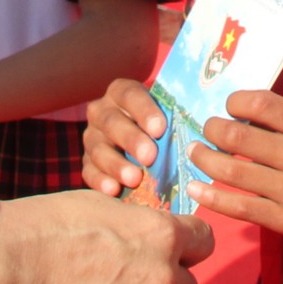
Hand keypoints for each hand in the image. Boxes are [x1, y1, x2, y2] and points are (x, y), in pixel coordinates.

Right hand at [82, 78, 165, 195]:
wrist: (139, 143)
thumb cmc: (159, 128)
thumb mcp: (164, 116)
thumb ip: (174, 119)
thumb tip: (195, 133)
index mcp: (121, 93)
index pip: (130, 95)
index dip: (144, 110)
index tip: (160, 129)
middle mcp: (102, 112)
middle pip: (112, 122)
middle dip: (131, 139)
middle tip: (150, 156)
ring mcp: (92, 137)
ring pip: (98, 148)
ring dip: (116, 164)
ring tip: (134, 178)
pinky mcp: (87, 162)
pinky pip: (89, 171)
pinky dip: (101, 181)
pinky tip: (114, 190)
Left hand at [184, 90, 282, 244]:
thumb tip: (240, 115)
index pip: (259, 103)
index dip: (234, 101)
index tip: (229, 105)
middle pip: (237, 136)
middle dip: (212, 128)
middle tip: (206, 128)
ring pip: (232, 171)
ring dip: (205, 158)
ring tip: (195, 151)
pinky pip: (240, 207)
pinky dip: (212, 196)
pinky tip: (196, 187)